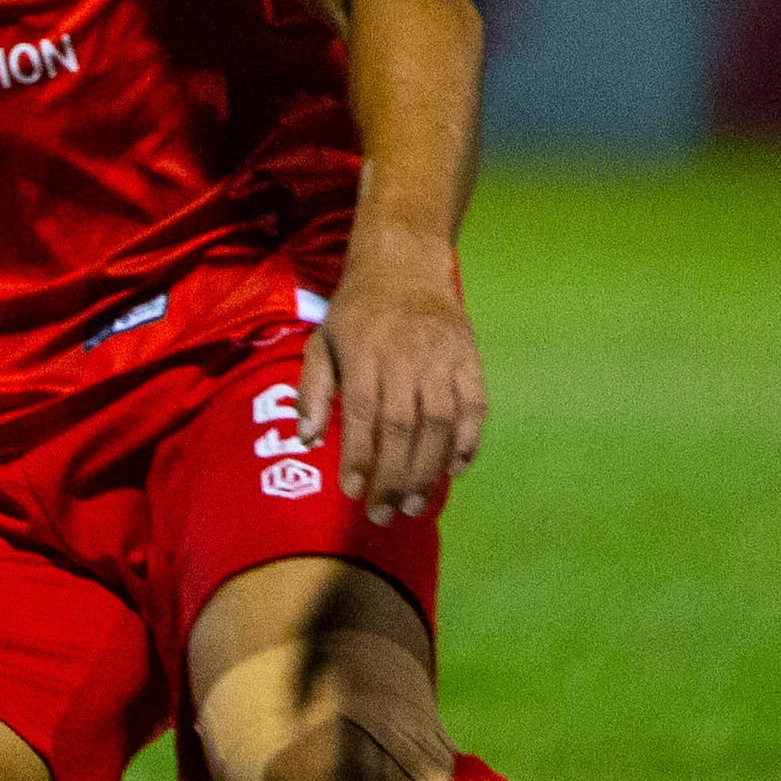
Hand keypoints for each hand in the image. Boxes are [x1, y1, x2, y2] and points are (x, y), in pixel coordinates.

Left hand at [296, 228, 484, 521]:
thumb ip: (311, 390)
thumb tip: (305, 440)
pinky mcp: (469, 359)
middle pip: (403, 427)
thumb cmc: (356, 312)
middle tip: (385, 514)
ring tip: (417, 505)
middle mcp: (405, 357)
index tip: (352, 492)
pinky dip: (469, 441)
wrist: (405, 266)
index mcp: (364, 353)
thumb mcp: (321, 341)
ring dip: (430, 469)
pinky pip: (475, 407)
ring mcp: (442, 359)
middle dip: (394, 477)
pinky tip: (455, 470)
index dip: (358, 455)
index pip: (361, 414)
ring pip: (441, 423)